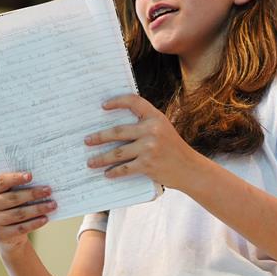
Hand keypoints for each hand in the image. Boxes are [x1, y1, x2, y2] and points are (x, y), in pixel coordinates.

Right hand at [0, 172, 55, 251]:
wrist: (7, 233)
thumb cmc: (11, 206)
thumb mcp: (9, 194)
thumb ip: (17, 186)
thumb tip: (39, 179)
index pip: (0, 182)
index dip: (15, 178)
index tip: (30, 176)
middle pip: (12, 198)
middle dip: (33, 194)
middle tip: (48, 190)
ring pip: (19, 213)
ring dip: (38, 208)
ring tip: (52, 205)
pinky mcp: (1, 234)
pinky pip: (21, 227)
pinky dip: (35, 223)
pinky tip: (45, 218)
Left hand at [84, 94, 200, 190]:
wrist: (190, 169)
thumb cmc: (174, 149)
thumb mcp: (163, 130)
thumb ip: (145, 126)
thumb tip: (116, 129)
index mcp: (156, 117)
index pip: (134, 102)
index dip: (117, 101)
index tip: (103, 106)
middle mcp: (152, 130)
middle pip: (118, 131)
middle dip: (99, 137)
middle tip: (87, 140)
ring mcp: (149, 147)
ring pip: (117, 152)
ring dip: (101, 158)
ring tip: (91, 161)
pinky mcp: (147, 164)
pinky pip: (124, 168)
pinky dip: (113, 172)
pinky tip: (106, 174)